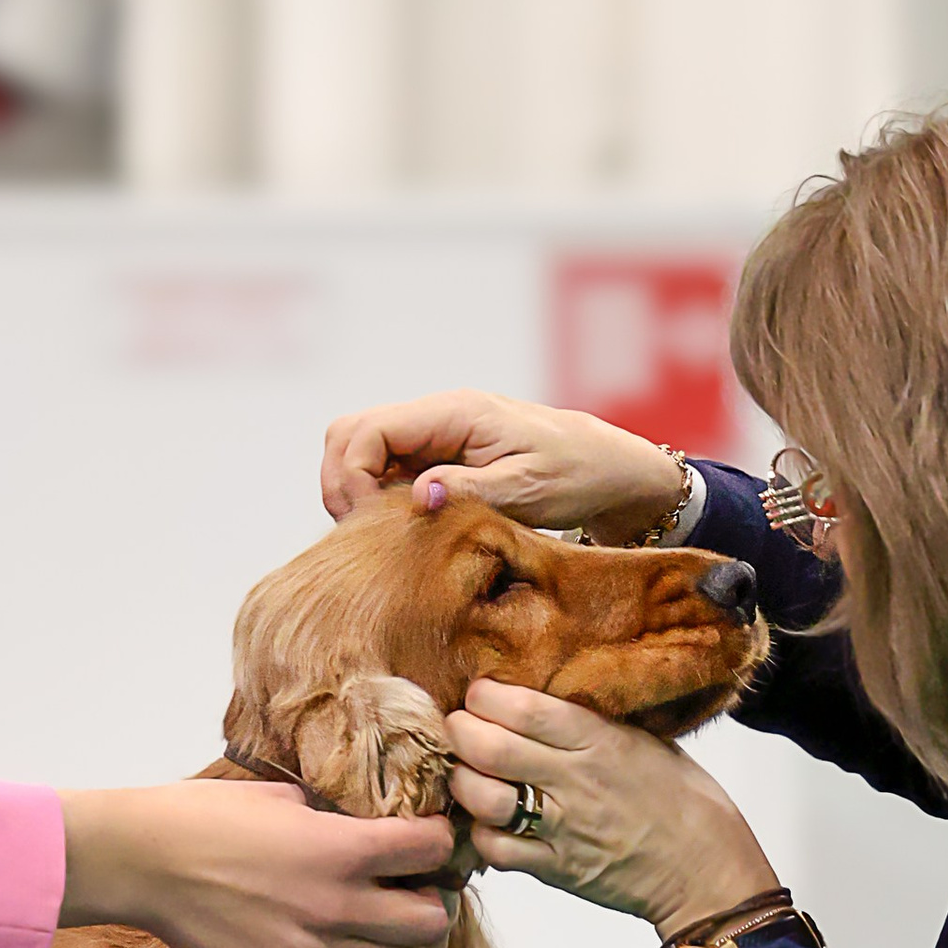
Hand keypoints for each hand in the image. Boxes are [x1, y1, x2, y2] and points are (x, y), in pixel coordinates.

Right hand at [60, 783, 455, 947]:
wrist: (143, 861)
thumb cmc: (203, 817)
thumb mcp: (282, 798)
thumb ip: (334, 818)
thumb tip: (370, 828)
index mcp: (342, 847)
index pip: (432, 849)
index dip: (439, 842)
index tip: (428, 842)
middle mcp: (337, 903)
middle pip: (431, 920)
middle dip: (431, 902)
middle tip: (413, 892)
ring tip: (386, 933)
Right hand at [320, 391, 688, 537]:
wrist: (606, 468)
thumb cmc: (576, 474)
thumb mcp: (528, 489)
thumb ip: (469, 490)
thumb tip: (414, 496)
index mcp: (455, 413)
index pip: (368, 430)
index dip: (351, 476)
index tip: (369, 522)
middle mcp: (436, 417)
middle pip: (349, 433)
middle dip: (341, 482)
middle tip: (362, 532)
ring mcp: (433, 437)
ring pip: (360, 452)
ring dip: (356, 493)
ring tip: (382, 534)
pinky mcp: (437, 458)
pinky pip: (385, 471)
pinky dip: (378, 499)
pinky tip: (402, 529)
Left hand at [447, 681, 778, 935]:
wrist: (706, 867)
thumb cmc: (681, 799)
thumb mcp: (645, 740)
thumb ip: (592, 720)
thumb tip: (540, 693)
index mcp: (600, 739)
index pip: (521, 707)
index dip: (484, 697)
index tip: (479, 695)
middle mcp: (576, 780)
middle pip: (489, 748)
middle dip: (459, 732)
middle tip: (458, 729)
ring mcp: (563, 828)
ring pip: (484, 799)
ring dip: (463, 783)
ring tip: (467, 775)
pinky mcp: (557, 869)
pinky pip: (497, 849)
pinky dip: (481, 834)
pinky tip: (489, 822)